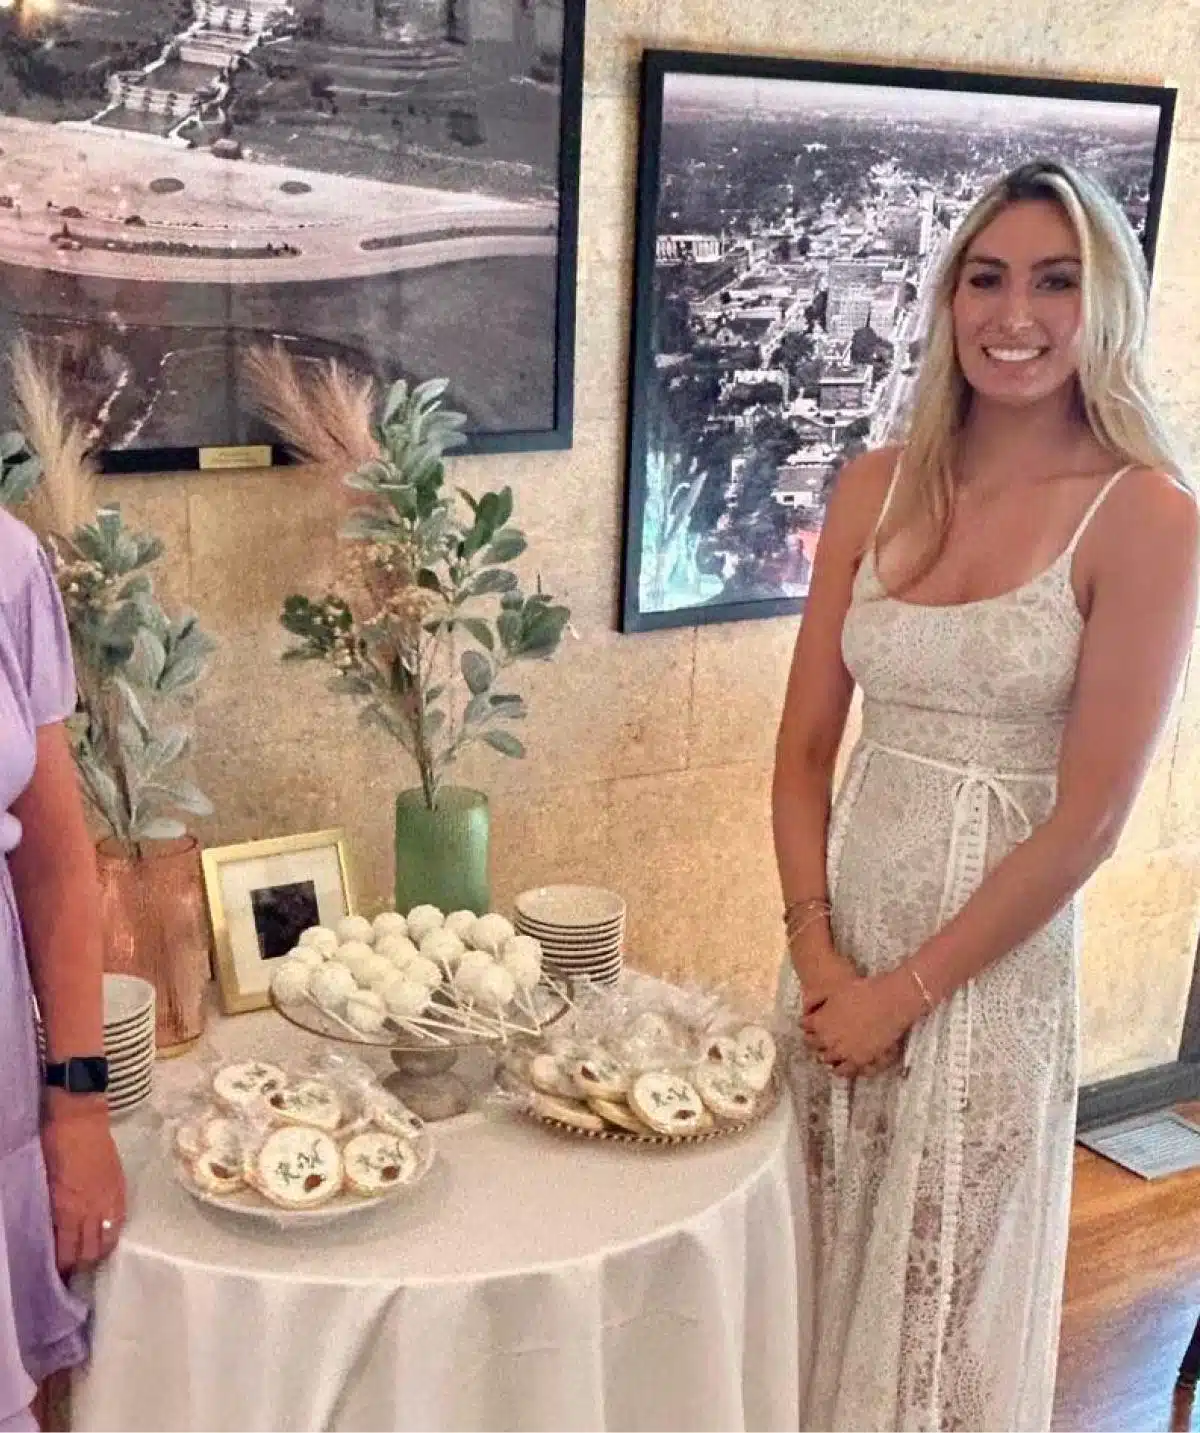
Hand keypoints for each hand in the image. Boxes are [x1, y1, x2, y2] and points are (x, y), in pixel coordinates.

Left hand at [41, 1095, 125, 1272]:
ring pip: (108, 1238)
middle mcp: (90, 1209)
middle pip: (90, 1249)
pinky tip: (108, 1236)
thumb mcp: (44, 1182)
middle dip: (82, 1265)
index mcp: (67, 1209)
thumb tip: (52, 1230)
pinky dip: (113, 1232)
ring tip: (93, 1259)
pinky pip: (120, 1218)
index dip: (63, 1267)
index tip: (58, 1276)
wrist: (80, 1118)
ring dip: (99, 1252)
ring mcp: (108, 1198)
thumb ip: (51, 1209)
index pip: (66, 1250)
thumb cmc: (53, 1145)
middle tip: (75, 1273)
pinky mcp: (120, 1186)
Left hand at [802, 970, 923, 1077]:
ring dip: (828, 1055)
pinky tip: (843, 1065)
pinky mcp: (860, 1060)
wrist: (888, 1001)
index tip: (809, 1024)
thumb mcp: (834, 990)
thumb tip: (806, 1007)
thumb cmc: (863, 991)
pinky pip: (846, 1070)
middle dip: (816, 1041)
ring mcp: (843, 1052)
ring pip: (828, 1059)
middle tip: (819, 1039)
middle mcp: (828, 1040)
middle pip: (814, 1045)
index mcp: (819, 1022)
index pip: (805, 1027)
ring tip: (831, 1052)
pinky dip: (842, 1068)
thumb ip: (817, 999)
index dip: (808, 1025)